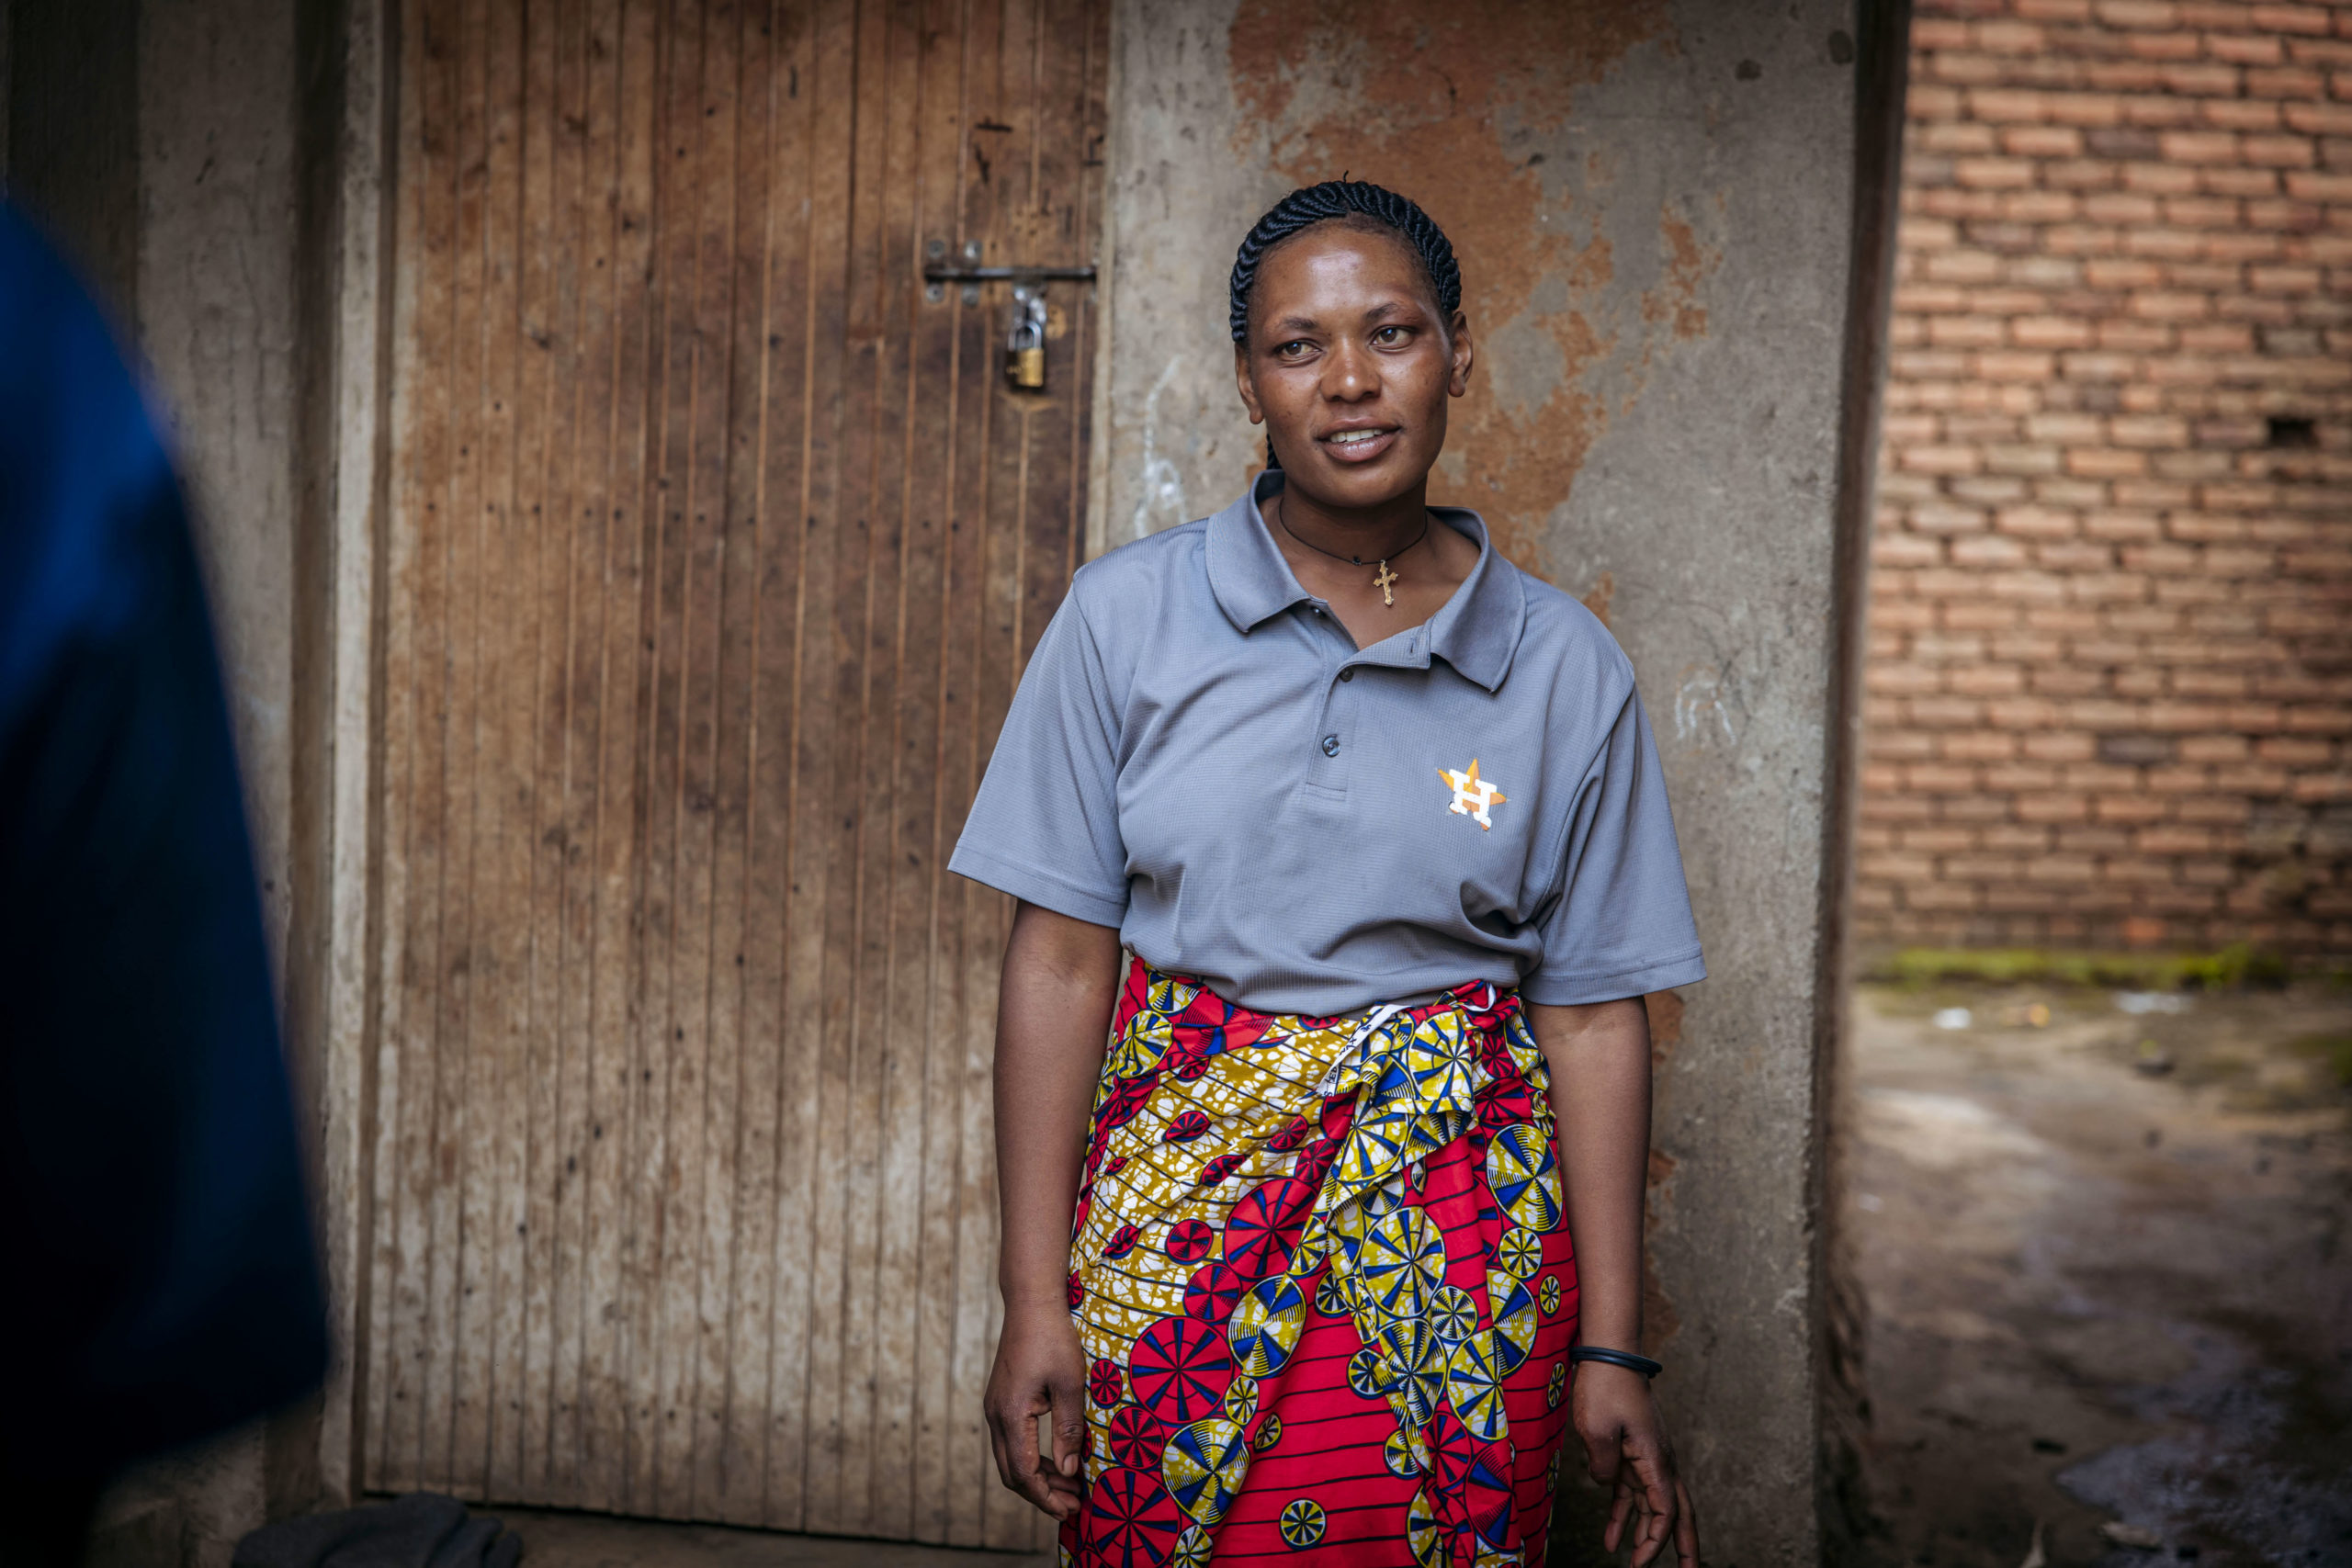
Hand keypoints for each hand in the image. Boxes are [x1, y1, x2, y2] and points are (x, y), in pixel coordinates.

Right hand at [984, 1305, 1088, 1521]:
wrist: (1030, 1304)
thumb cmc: (1053, 1338)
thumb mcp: (1070, 1383)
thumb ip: (1069, 1430)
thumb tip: (1069, 1471)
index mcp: (1011, 1414)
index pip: (1024, 1473)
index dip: (1046, 1497)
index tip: (1070, 1510)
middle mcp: (996, 1415)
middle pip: (1011, 1474)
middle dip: (1041, 1494)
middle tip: (1072, 1505)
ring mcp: (995, 1408)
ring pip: (1009, 1459)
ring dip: (1037, 1477)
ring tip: (1069, 1486)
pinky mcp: (1001, 1401)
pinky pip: (1011, 1442)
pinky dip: (1031, 1458)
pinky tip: (1056, 1461)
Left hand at [1572, 1362, 1698, 1567]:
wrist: (1608, 1354)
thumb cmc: (1605, 1387)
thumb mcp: (1597, 1430)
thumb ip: (1603, 1466)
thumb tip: (1605, 1483)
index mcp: (1656, 1459)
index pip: (1664, 1511)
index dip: (1655, 1541)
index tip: (1638, 1563)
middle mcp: (1659, 1462)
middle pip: (1676, 1513)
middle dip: (1682, 1546)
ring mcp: (1646, 1457)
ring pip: (1653, 1506)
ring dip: (1646, 1535)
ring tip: (1634, 1565)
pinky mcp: (1630, 1453)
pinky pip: (1631, 1492)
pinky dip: (1623, 1515)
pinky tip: (1612, 1538)